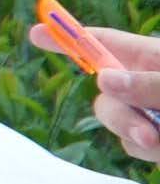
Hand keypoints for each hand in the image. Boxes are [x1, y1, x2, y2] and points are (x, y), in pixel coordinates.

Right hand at [35, 17, 159, 161]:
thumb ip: (148, 83)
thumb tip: (102, 79)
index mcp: (150, 58)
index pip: (103, 44)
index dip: (68, 37)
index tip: (36, 32)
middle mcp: (143, 84)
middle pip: (105, 93)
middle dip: (119, 115)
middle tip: (146, 134)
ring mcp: (146, 113)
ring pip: (117, 122)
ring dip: (136, 135)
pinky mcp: (152, 140)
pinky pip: (134, 146)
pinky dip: (150, 151)